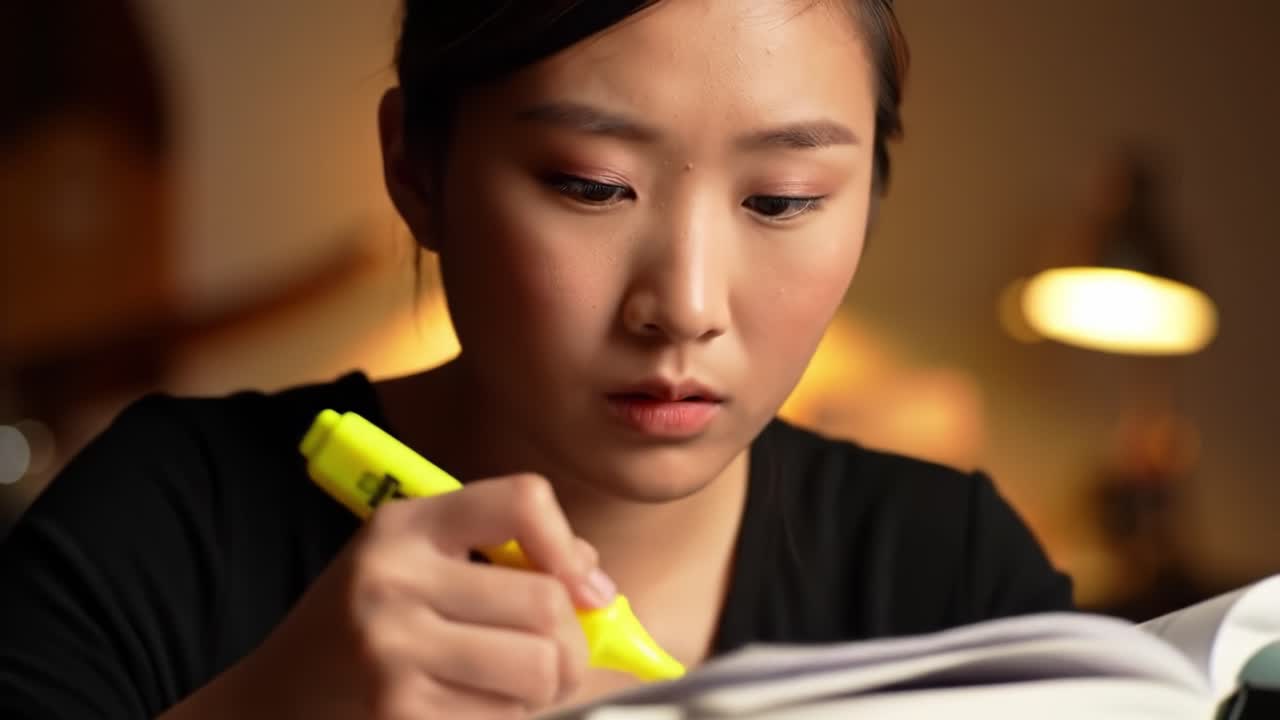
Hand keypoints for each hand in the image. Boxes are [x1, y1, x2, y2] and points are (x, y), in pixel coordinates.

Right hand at [164, 473, 613, 719]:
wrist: (281, 696)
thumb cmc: (377, 624)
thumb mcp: (424, 563)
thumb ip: (509, 558)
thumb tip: (598, 589)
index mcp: (407, 523)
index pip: (523, 500)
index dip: (570, 546)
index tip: (585, 587)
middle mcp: (393, 577)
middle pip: (548, 604)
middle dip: (573, 643)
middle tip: (557, 658)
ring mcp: (390, 649)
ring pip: (541, 669)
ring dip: (545, 688)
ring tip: (509, 684)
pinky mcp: (397, 713)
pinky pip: (506, 719)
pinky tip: (470, 709)